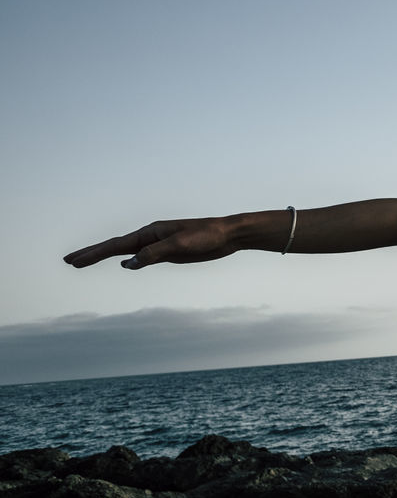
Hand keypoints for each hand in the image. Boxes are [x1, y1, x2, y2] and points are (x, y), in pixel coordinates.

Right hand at [63, 217, 236, 269]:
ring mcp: (158, 244)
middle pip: (114, 247)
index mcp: (150, 232)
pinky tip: (125, 264)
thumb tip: (128, 263)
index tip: (73, 260)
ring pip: (126, 252)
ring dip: (105, 256)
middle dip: (91, 254)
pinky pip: (142, 257)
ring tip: (86, 262)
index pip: (115, 246)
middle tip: (68, 260)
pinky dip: (129, 260)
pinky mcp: (168, 252)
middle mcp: (150, 236)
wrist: (228, 234)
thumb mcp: (180, 245)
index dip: (93, 254)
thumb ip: (154, 254)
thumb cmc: (206, 236)